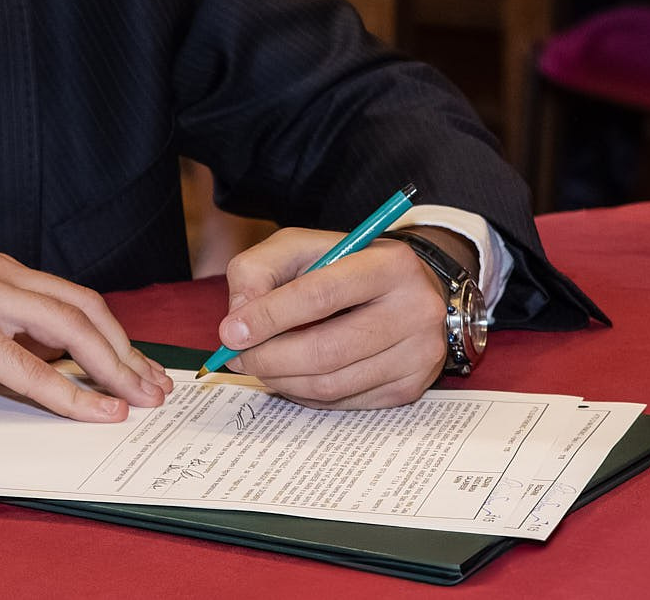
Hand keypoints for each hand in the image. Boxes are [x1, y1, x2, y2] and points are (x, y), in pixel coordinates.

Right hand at [0, 251, 170, 421]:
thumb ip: (4, 338)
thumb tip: (57, 371)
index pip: (73, 299)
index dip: (114, 336)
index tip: (140, 369)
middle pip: (83, 309)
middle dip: (125, 351)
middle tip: (155, 387)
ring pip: (67, 330)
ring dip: (111, 369)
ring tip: (138, 400)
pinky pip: (28, 366)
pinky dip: (68, 392)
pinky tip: (93, 411)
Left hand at [216, 228, 452, 408]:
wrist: (408, 287)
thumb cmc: (346, 265)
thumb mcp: (299, 247)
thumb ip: (259, 271)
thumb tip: (238, 321)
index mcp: (390, 265)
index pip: (320, 295)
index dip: (270, 316)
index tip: (231, 332)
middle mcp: (415, 310)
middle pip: (326, 350)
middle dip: (269, 357)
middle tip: (236, 356)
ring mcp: (418, 355)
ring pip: (332, 385)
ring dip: (281, 380)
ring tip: (258, 363)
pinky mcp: (411, 388)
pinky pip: (343, 403)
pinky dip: (305, 394)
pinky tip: (291, 375)